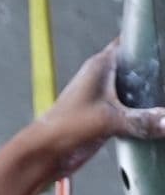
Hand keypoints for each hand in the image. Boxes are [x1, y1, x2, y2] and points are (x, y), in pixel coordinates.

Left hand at [31, 40, 164, 181]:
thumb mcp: (108, 121)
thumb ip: (142, 120)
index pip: (130, 40)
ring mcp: (104, 98)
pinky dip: (142, 113)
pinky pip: (130, 110)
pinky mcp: (104, 118)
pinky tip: (156, 117)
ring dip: (150, 94)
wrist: (43, 156)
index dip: (150, 38)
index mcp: (101, 65)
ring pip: (134, 89)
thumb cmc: (64, 129)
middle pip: (137, 66)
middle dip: (156, 69)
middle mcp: (103, 77)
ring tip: (164, 96)